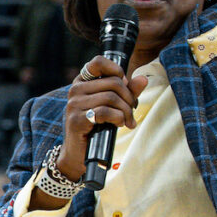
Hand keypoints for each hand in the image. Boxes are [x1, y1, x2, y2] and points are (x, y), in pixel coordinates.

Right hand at [53, 59, 147, 184]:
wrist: (78, 154)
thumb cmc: (95, 128)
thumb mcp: (113, 106)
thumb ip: (127, 91)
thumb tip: (143, 79)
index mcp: (82, 82)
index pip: (98, 62)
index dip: (116, 70)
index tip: (124, 85)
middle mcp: (75, 90)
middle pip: (113, 82)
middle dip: (129, 98)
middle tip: (131, 111)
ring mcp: (74, 105)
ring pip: (111, 97)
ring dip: (126, 111)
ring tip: (127, 121)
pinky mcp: (77, 120)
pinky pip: (105, 112)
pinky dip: (118, 118)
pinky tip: (119, 124)